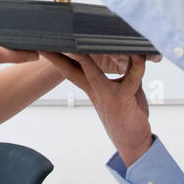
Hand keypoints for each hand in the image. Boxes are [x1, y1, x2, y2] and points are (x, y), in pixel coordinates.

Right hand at [43, 51, 153, 167]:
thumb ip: (126, 70)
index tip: (45, 46)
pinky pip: (130, 79)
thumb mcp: (124, 88)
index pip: (71, 69)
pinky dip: (136, 66)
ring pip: (91, 71)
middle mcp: (95, 90)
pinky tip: (139, 55)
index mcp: (92, 87)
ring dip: (85, 56)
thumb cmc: (127, 115)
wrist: (133, 143)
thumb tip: (131, 51)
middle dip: (56, 56)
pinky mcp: (122, 99)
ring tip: (81, 40)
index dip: (57, 57)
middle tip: (44, 43)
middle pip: (71, 69)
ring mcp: (106, 94)